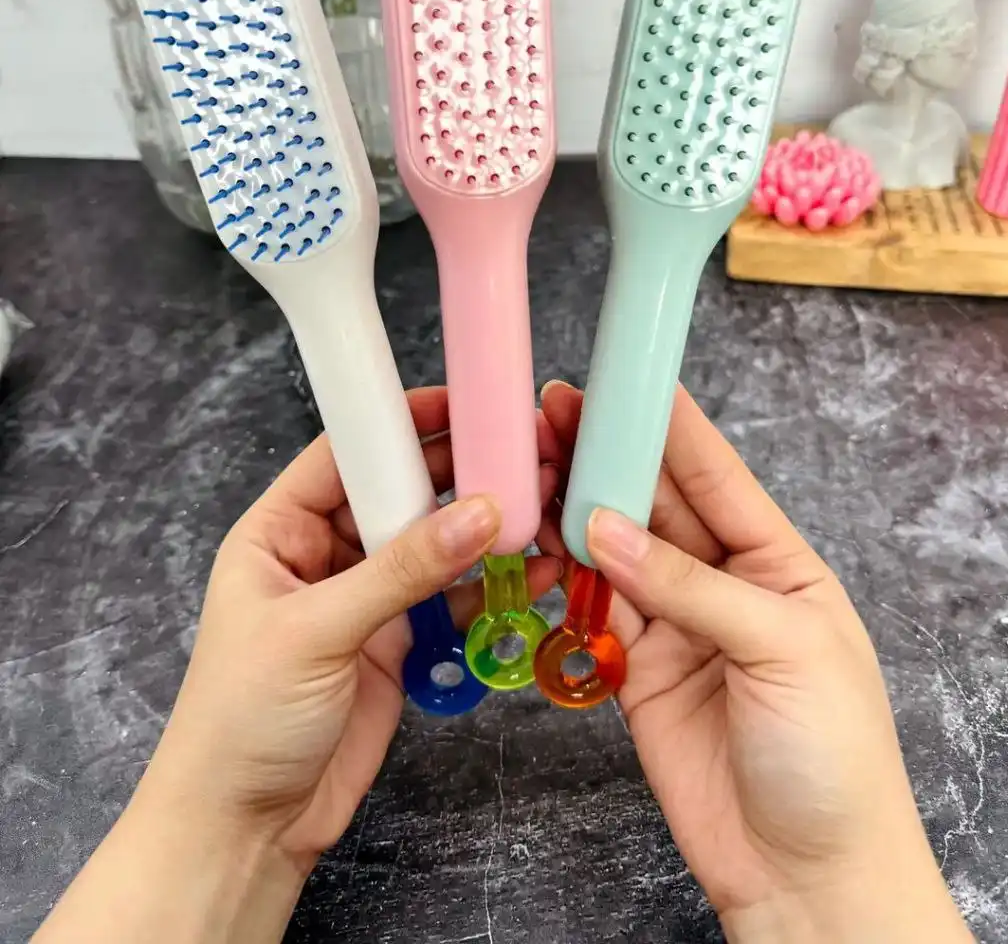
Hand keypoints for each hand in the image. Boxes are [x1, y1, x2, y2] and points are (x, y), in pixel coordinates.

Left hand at [37, 387, 559, 943]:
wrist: (245, 828)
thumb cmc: (243, 719)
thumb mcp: (315, 631)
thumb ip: (400, 571)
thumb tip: (480, 514)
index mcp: (279, 531)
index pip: (345, 454)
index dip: (399, 424)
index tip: (462, 403)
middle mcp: (323, 554)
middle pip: (399, 493)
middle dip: (456, 473)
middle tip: (519, 451)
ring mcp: (364, 599)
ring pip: (431, 544)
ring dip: (481, 528)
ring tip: (541, 502)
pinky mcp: (398, 643)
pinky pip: (450, 600)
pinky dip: (490, 587)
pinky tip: (532, 570)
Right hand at [538, 381, 969, 942]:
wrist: (805, 875)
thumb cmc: (833, 760)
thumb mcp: (782, 650)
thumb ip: (690, 587)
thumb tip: (606, 528)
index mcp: (780, 564)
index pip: (717, 476)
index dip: (669, 427)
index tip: (623, 384)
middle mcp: (726, 586)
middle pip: (655, 506)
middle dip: (606, 461)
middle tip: (552, 420)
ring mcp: (678, 628)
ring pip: (616, 553)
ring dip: (574, 514)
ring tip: (531, 475)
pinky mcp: (638, 674)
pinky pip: (593, 612)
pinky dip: (563, 582)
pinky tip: (539, 549)